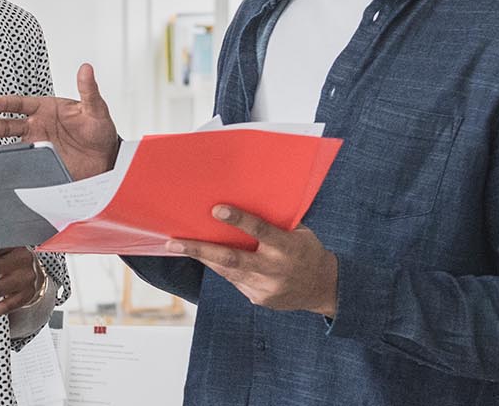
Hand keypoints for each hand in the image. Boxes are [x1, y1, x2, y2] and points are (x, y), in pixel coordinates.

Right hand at [0, 63, 122, 178]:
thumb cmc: (99, 130)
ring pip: (8, 144)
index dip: (3, 103)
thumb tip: (86, 69)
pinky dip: (9, 165)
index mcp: (46, 109)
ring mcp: (37, 145)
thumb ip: (88, 90)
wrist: (106, 159)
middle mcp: (37, 126)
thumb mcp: (96, 109)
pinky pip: (21, 162)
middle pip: (7, 125)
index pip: (19, 103)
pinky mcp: (40, 163)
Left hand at [165, 205, 338, 317]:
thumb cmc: (308, 251)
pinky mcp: (258, 298)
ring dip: (203, 258)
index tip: (216, 209)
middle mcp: (274, 269)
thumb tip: (247, 199)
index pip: (261, 232)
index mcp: (287, 248)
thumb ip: (277, 221)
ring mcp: (265, 287)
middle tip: (174, 242)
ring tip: (179, 246)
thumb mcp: (301, 233)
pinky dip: (219, 268)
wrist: (323, 289)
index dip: (239, 220)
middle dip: (200, 250)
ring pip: (227, 271)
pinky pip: (233, 281)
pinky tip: (206, 258)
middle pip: (232, 259)